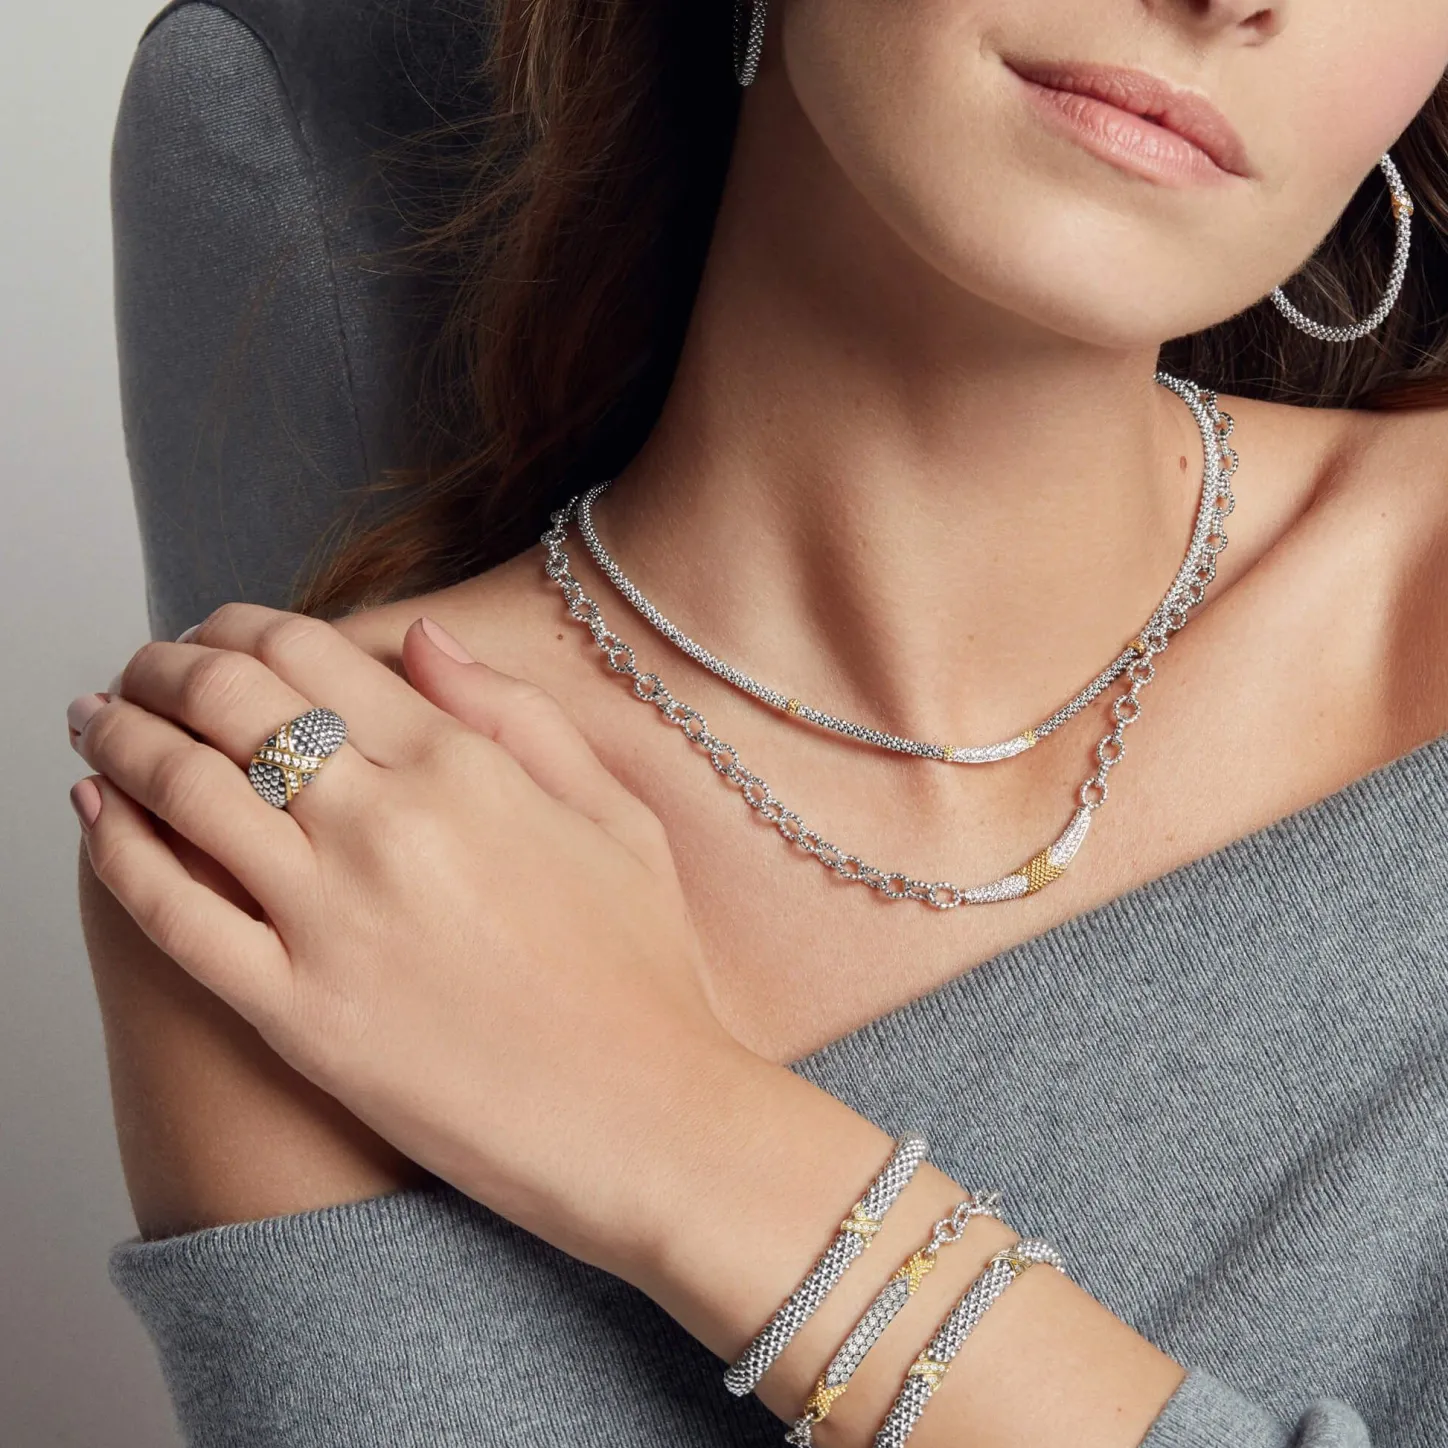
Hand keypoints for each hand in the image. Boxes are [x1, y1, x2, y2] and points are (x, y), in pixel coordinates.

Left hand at [67, 604, 758, 1278]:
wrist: (649, 1117)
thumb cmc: (644, 969)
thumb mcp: (615, 811)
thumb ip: (516, 713)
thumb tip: (423, 636)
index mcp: (464, 766)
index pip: (310, 650)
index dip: (240, 625)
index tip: (216, 632)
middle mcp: (387, 823)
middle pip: (229, 700)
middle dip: (165, 665)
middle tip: (142, 667)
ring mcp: (334, 919)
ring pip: (182, 790)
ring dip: (120, 736)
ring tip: (96, 720)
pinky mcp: (298, 1013)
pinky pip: (172, 914)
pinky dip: (116, 850)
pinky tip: (94, 813)